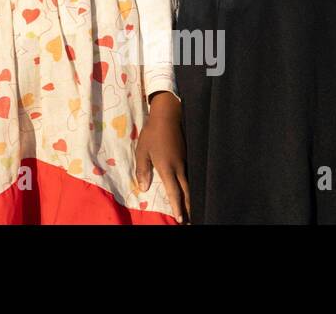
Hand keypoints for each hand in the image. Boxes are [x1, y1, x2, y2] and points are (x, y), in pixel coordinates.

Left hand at [134, 92, 188, 222]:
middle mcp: (179, 168)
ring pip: (191, 184)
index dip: (178, 207)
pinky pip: (191, 176)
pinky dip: (192, 186)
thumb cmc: (152, 134)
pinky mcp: (188, 157)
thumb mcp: (142, 151)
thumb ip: (142, 170)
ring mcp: (186, 162)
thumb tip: (143, 188)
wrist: (168, 116)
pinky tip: (192, 191)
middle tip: (191, 220)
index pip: (175, 192)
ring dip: (192, 198)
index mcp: (167, 168)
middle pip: (187, 192)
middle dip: (189, 207)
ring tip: (193, 210)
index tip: (182, 219)